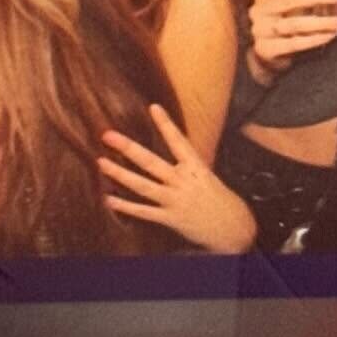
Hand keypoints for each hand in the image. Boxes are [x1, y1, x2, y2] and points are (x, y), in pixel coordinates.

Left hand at [99, 104, 256, 252]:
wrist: (235, 229)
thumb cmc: (221, 200)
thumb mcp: (208, 176)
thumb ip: (188, 165)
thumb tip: (175, 149)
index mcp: (196, 167)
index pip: (179, 141)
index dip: (166, 124)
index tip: (153, 107)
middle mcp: (183, 181)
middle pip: (151, 162)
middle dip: (128, 148)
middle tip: (108, 135)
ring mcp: (175, 200)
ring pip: (142, 186)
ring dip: (120, 174)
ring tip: (101, 163)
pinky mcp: (170, 219)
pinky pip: (144, 212)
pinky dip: (126, 206)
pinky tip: (109, 199)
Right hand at [246, 0, 336, 85]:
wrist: (265, 54)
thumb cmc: (281, 24)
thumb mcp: (287, 7)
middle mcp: (258, 12)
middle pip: (289, 1)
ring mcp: (261, 31)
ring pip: (294, 24)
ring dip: (321, 22)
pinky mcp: (266, 49)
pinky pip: (294, 43)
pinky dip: (314, 39)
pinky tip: (329, 35)